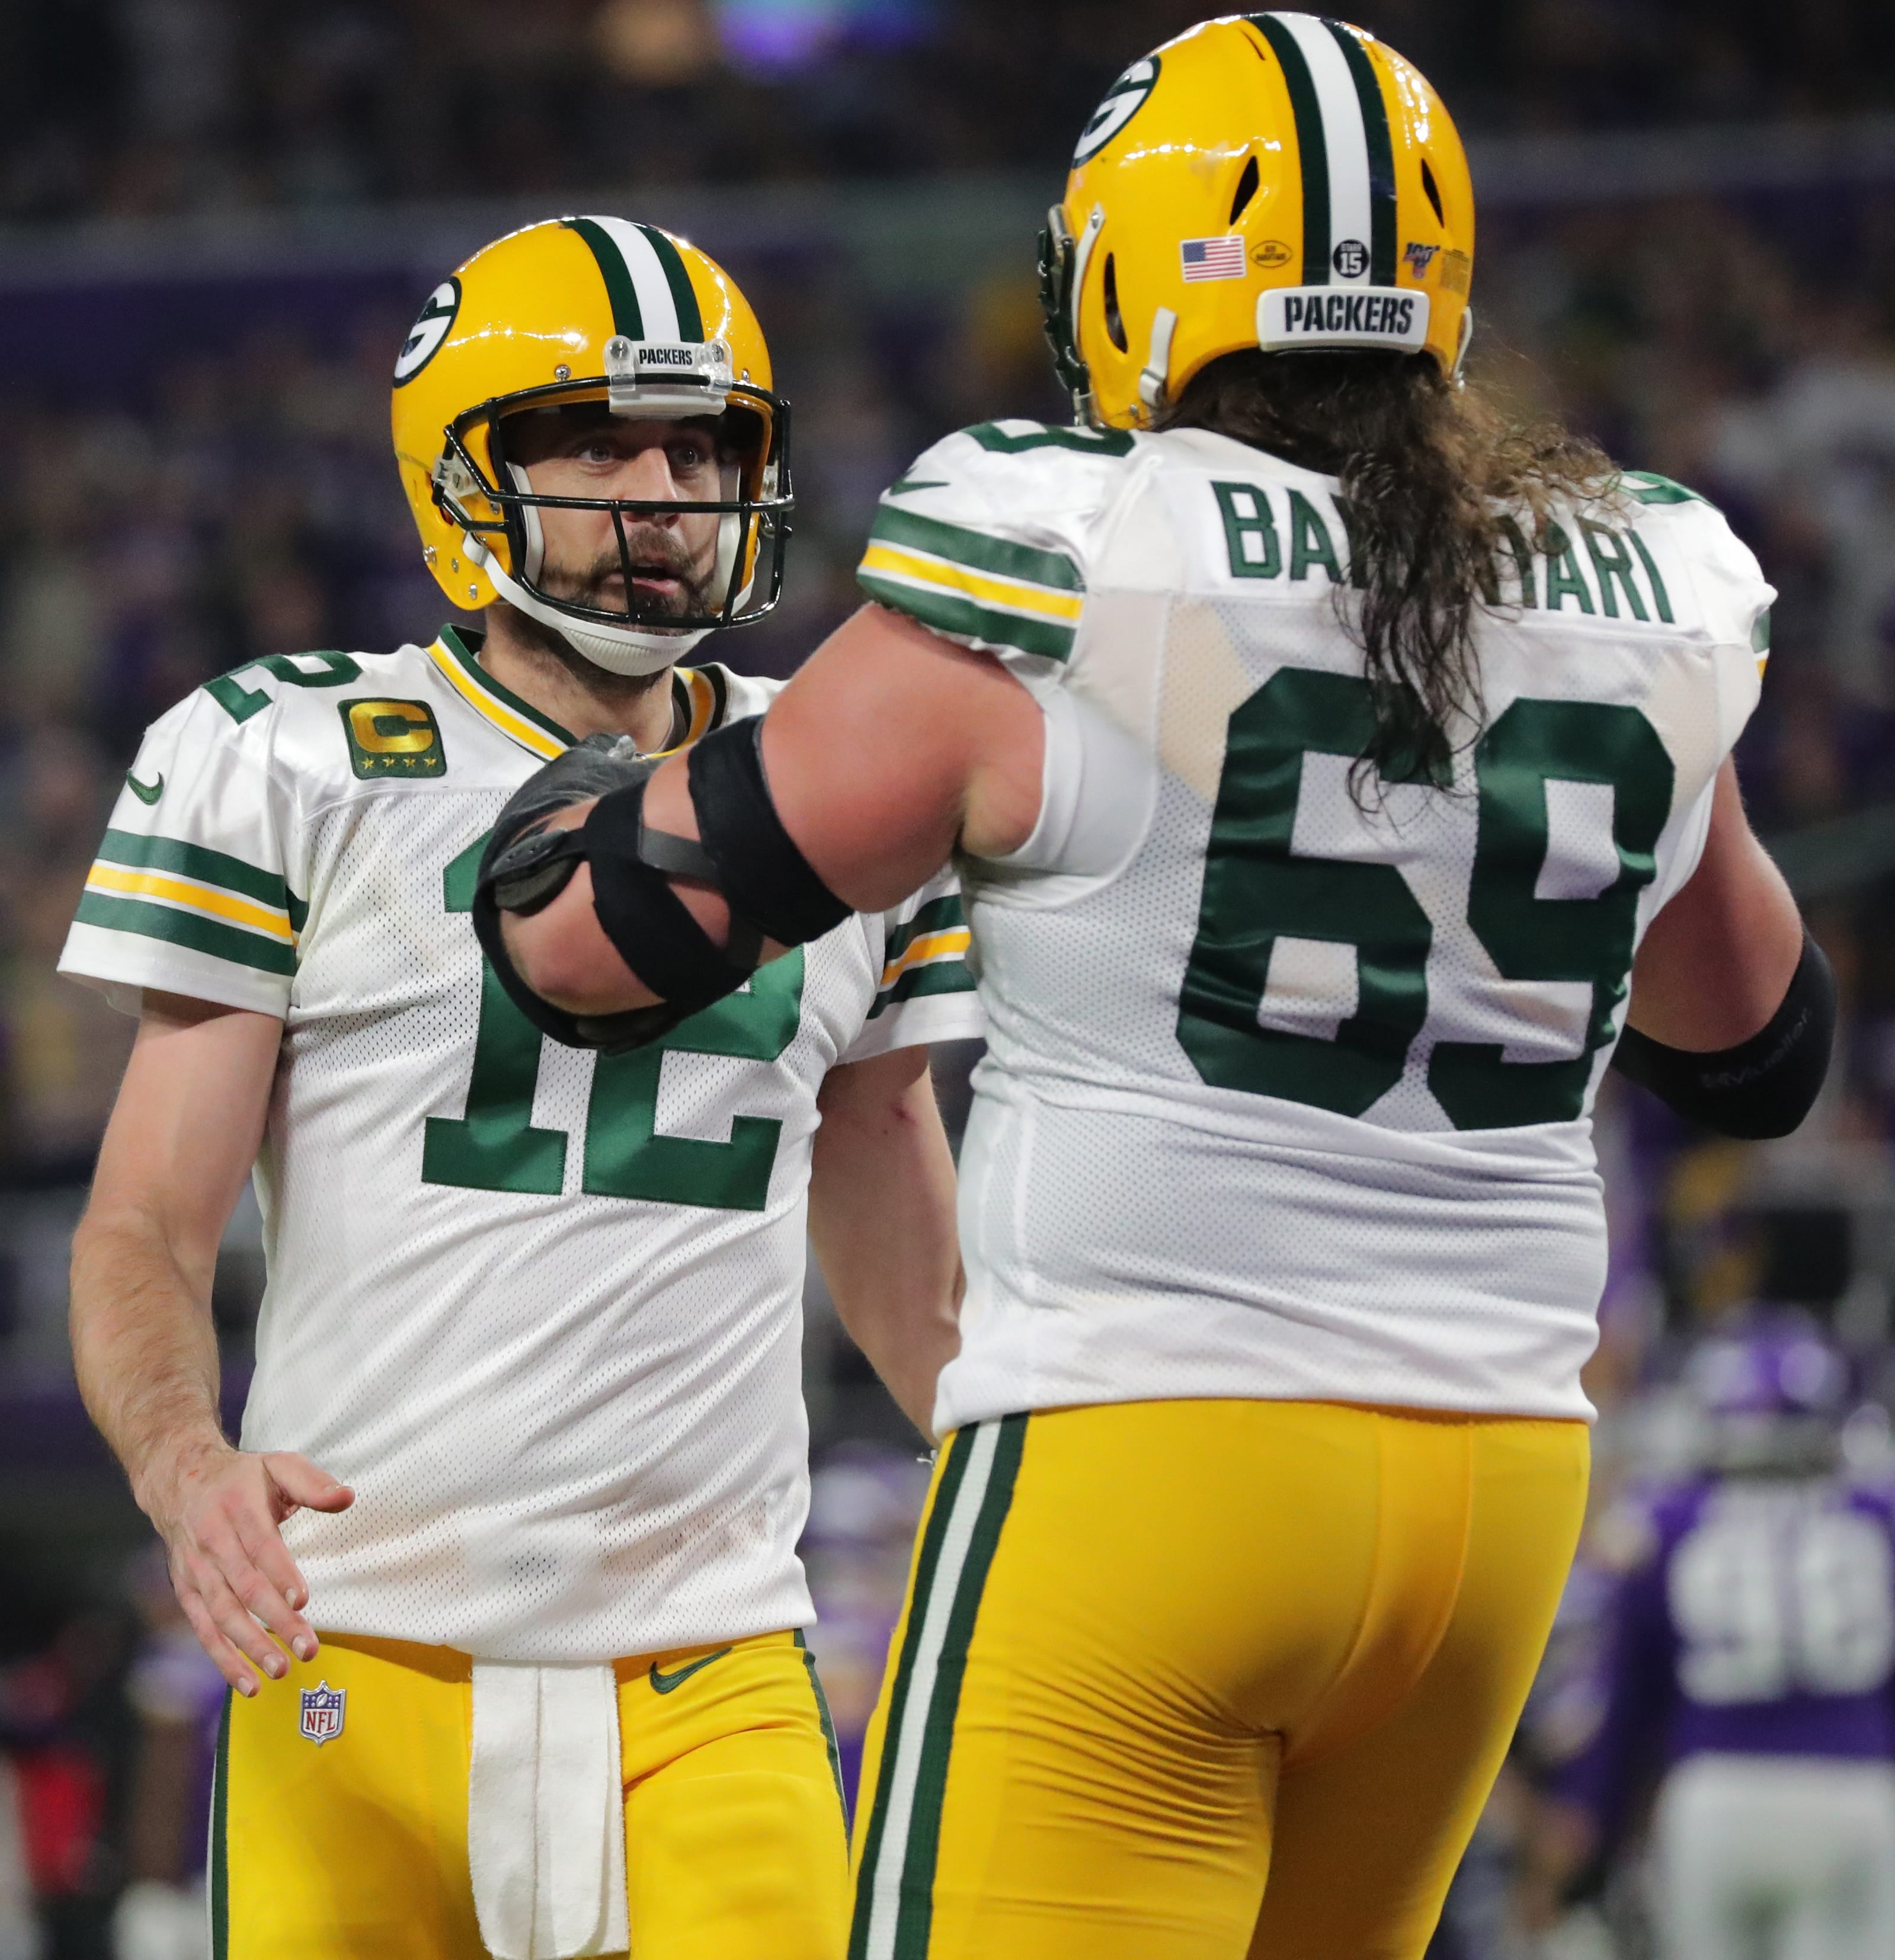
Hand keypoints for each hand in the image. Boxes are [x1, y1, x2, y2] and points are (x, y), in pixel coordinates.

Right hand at [140, 1439, 353, 1695]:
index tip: (302, 1600)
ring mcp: (195, 1571)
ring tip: (280, 1670)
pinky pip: (203, 1630)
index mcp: (237, 1508)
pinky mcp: (186, 1592)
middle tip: (306, 1649)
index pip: (260, 1546)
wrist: (180, 1483)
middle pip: (244, 1587)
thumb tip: (347, 1498)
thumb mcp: (278, 1465)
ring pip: (221, 1614)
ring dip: (250, 1646)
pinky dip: (223, 1658)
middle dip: (274, 1621)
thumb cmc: (243, 1478)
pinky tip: (248, 1683)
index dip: (280, 1574)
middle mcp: (211, 1542)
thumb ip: (313, 1482)